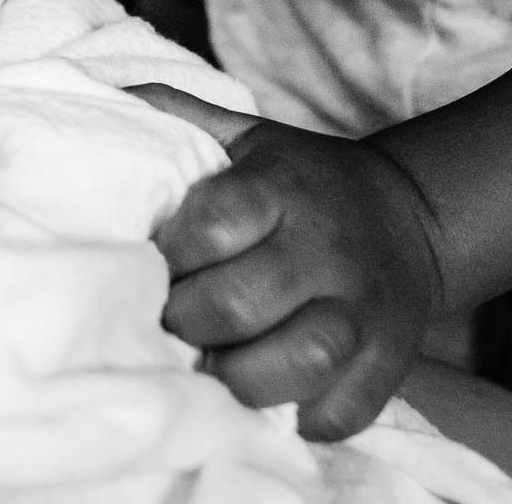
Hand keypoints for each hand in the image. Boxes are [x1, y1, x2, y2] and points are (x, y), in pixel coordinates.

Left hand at [129, 86, 445, 439]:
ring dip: (242, 377)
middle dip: (187, 321)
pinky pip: (345, 408)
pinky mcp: (391, 358)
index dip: (172, 252)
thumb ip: (175, 114)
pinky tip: (274, 397)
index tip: (154, 262)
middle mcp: (326, 246)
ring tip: (217, 366)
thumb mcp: (245, 132)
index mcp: (282, 186)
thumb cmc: (299, 178)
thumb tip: (99, 95)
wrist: (411, 215)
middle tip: (171, 321)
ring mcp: (364, 307)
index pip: (215, 222)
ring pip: (303, 360)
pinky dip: (302, 417)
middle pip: (240, 303)